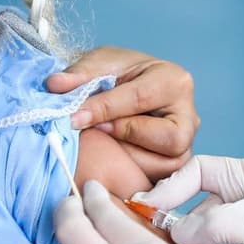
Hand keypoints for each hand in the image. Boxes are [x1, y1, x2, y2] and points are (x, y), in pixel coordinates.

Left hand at [46, 47, 198, 180]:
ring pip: (165, 165)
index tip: (73, 118)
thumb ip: (79, 74)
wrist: (123, 88)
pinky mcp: (172, 166)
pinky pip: (156, 179)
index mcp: (175, 81)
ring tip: (101, 145)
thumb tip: (55, 86)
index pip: (140, 99)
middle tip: (97, 131)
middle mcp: (189, 116)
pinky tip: (109, 162)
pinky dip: (130, 173)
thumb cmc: (117, 75)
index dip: (104, 111)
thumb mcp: (99, 64)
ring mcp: (185, 145)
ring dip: (127, 159)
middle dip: (128, 138)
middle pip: (169, 139)